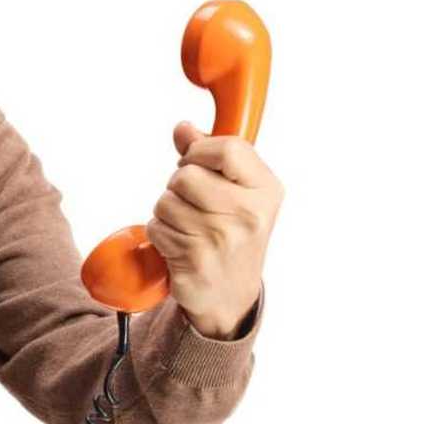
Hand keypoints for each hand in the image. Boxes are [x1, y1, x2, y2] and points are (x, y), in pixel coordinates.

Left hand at [146, 121, 283, 338]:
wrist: (231, 294)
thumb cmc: (232, 235)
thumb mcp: (236, 192)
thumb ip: (209, 156)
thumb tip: (183, 128)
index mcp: (266, 189)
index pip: (227, 148)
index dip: (199, 151)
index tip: (196, 162)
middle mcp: (249, 213)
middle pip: (186, 175)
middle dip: (177, 186)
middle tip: (191, 203)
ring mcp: (222, 238)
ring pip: (165, 201)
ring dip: (167, 212)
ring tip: (187, 226)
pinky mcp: (195, 259)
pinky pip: (157, 228)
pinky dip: (160, 234)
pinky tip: (179, 245)